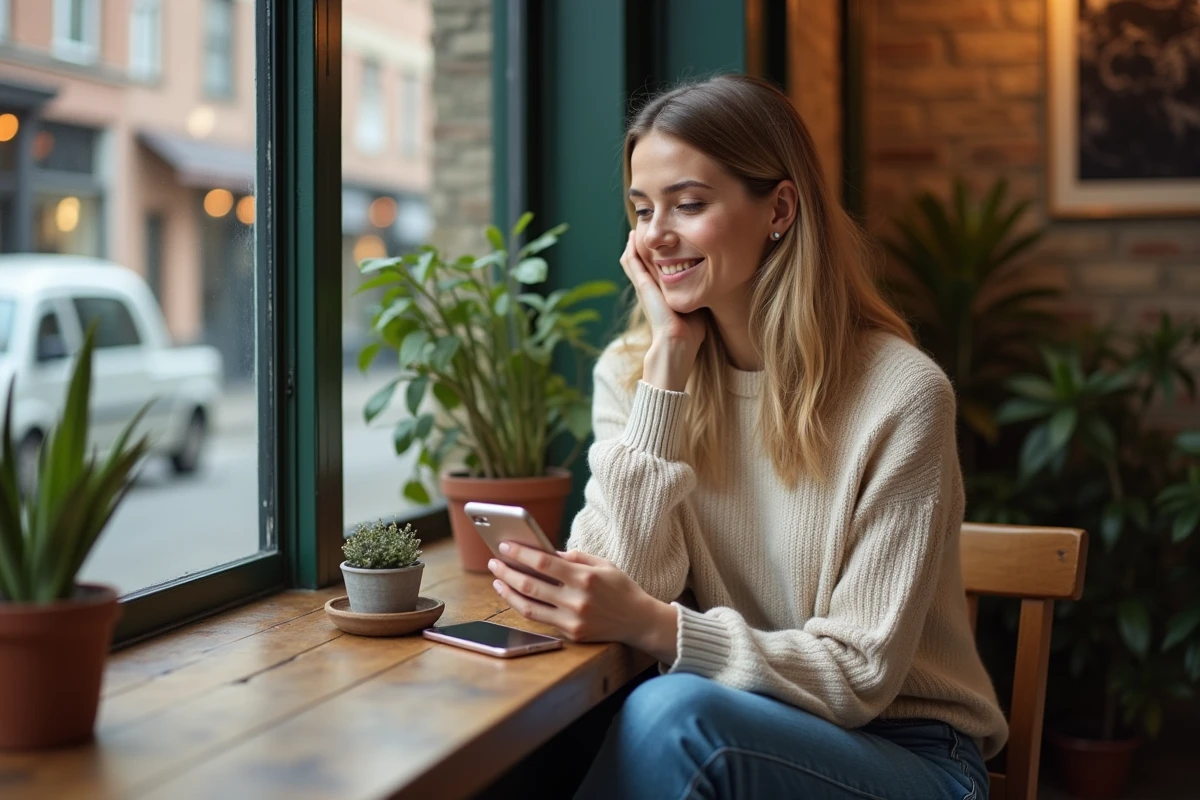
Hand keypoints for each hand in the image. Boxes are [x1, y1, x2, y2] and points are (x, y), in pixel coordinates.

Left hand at [488, 542, 678, 663]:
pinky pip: (540, 620)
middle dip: (507, 572)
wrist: (639, 621)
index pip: (544, 563)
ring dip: (509, 593)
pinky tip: (515, 597)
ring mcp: (573, 620)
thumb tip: (547, 553)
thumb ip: (576, 557)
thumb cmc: (621, 588)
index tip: (505, 545)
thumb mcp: (604, 564)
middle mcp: (576, 600)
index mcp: (585, 577)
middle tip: (494, 562)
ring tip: (497, 581)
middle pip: (531, 585)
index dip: (521, 554)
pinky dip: (524, 607)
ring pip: (530, 606)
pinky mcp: (572, 634)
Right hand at [620, 231, 704, 390]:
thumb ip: (699, 295)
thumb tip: (715, 286)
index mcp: (660, 295)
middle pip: (639, 264)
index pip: (653, 271)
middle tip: (644, 231)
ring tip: (636, 230)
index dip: (655, 256)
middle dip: (642, 248)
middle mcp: (648, 290)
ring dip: (633, 246)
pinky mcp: (642, 285)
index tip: (661, 243)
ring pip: (632, 261)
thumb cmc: (690, 331)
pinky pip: (631, 263)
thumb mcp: (694, 306)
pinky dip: (631, 249)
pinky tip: (632, 237)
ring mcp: (643, 287)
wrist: (678, 342)